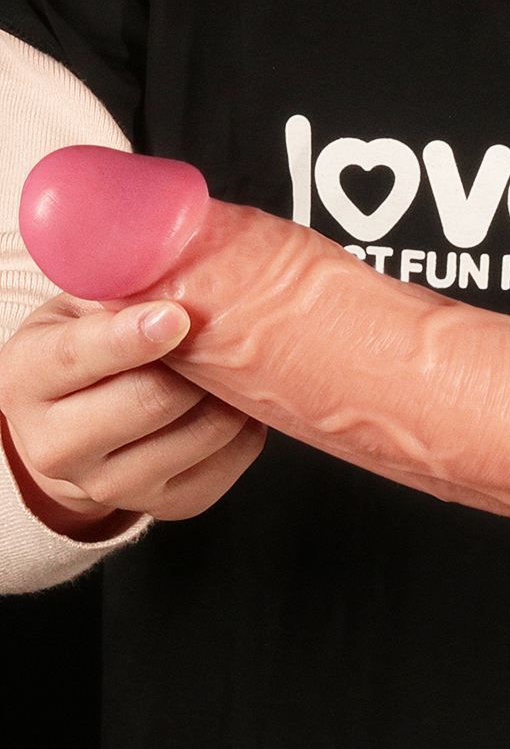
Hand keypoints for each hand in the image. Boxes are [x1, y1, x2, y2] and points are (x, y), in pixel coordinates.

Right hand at [0, 294, 266, 538]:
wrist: (80, 429)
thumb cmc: (89, 349)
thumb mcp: (80, 308)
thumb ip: (118, 285)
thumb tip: (179, 244)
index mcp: (25, 377)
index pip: (79, 357)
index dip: (133, 337)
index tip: (177, 317)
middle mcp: (57, 445)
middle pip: (151, 399)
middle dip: (196, 361)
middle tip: (218, 329)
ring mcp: (112, 485)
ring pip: (201, 431)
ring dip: (228, 390)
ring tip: (229, 361)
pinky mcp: (170, 504)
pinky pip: (233, 456)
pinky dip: (247, 422)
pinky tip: (233, 397)